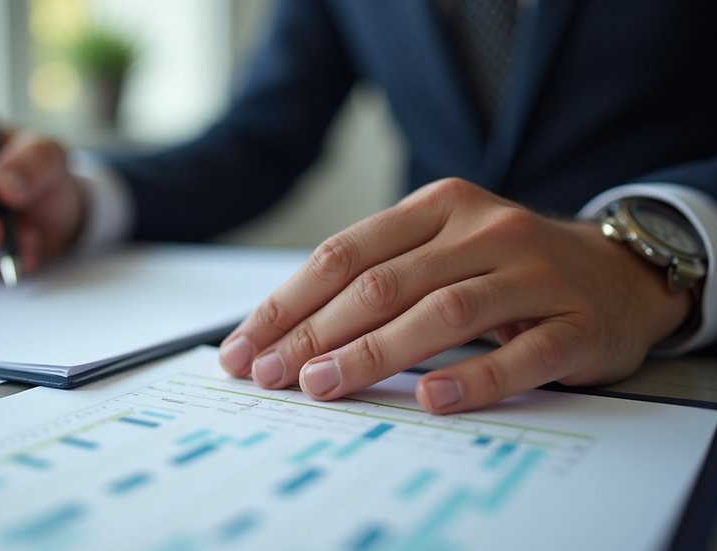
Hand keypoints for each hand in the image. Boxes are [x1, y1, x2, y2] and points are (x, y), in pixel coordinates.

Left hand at [219, 178, 691, 412]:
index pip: (345, 254)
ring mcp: (533, 274)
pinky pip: (521, 354)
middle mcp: (485, 230)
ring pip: (444, 313)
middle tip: (271, 374)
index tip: (245, 347)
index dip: (289, 303)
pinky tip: (431, 399)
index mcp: (439, 207)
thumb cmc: (506, 268)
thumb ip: (378, 278)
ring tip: (324, 385)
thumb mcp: (442, 251)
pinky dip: (474, 378)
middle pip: (383, 284)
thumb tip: (286, 335)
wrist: (619, 273)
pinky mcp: (576, 323)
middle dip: (315, 333)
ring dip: (375, 353)